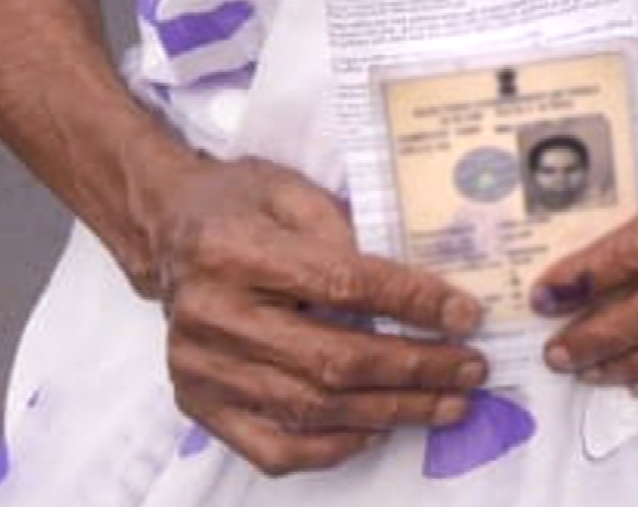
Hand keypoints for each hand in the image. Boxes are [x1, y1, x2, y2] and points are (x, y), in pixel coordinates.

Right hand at [143, 155, 487, 475]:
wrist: (166, 235)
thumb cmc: (238, 204)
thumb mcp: (290, 189)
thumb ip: (346, 228)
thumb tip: (418, 287)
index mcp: (232, 251)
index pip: (339, 285)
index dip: (410, 304)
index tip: (465, 315)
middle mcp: (210, 318)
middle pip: (330, 360)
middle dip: (414, 370)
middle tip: (472, 369)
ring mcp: (200, 371)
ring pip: (311, 410)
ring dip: (391, 412)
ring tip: (447, 404)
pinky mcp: (199, 406)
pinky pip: (275, 449)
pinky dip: (335, 447)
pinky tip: (380, 428)